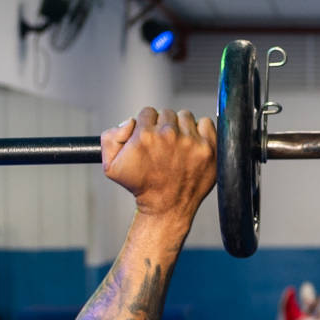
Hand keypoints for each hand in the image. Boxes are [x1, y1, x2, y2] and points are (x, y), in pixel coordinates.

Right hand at [101, 107, 215, 221]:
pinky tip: (193, 145)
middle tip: (164, 145)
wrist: (166, 207)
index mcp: (145, 136)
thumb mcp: (111, 166)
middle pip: (167, 113)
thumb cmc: (140, 186)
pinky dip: (201, 131)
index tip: (150, 138)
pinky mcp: (209, 148)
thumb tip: (130, 121)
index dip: (147, 125)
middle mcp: (169, 136)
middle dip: (164, 126)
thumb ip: (110, 137)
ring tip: (178, 146)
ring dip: (182, 128)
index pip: (148, 112)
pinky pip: (206, 123)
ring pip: (186, 117)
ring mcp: (191, 142)